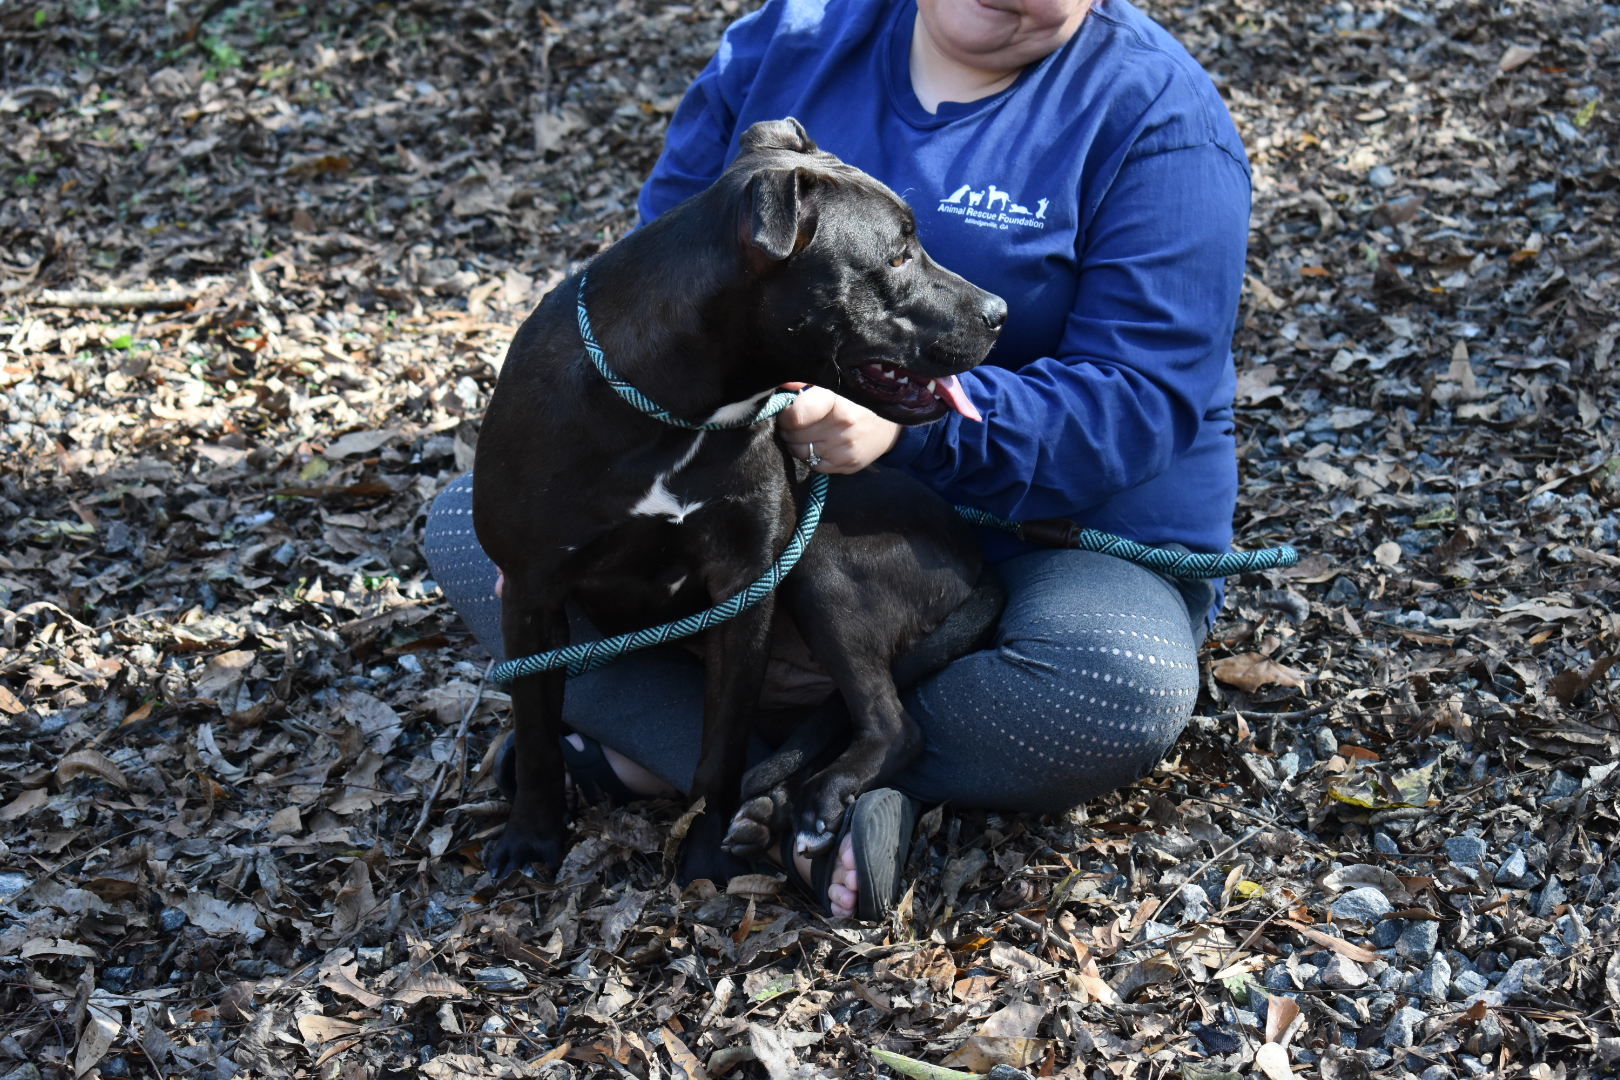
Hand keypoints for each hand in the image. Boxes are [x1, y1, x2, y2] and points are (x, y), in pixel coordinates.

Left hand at [776, 384, 900, 473]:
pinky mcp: (847, 465)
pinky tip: (819, 445)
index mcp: (836, 402)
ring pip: (800, 452)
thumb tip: (784, 386)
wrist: (889, 425)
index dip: (785, 414)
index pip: (795, 416)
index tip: (788, 410)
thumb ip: (806, 383)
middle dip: (789, 429)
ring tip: (807, 433)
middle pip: (794, 435)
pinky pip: (813, 465)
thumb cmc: (856, 401)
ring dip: (797, 443)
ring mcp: (845, 449)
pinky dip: (811, 456)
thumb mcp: (834, 385)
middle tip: (797, 422)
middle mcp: (842, 427)